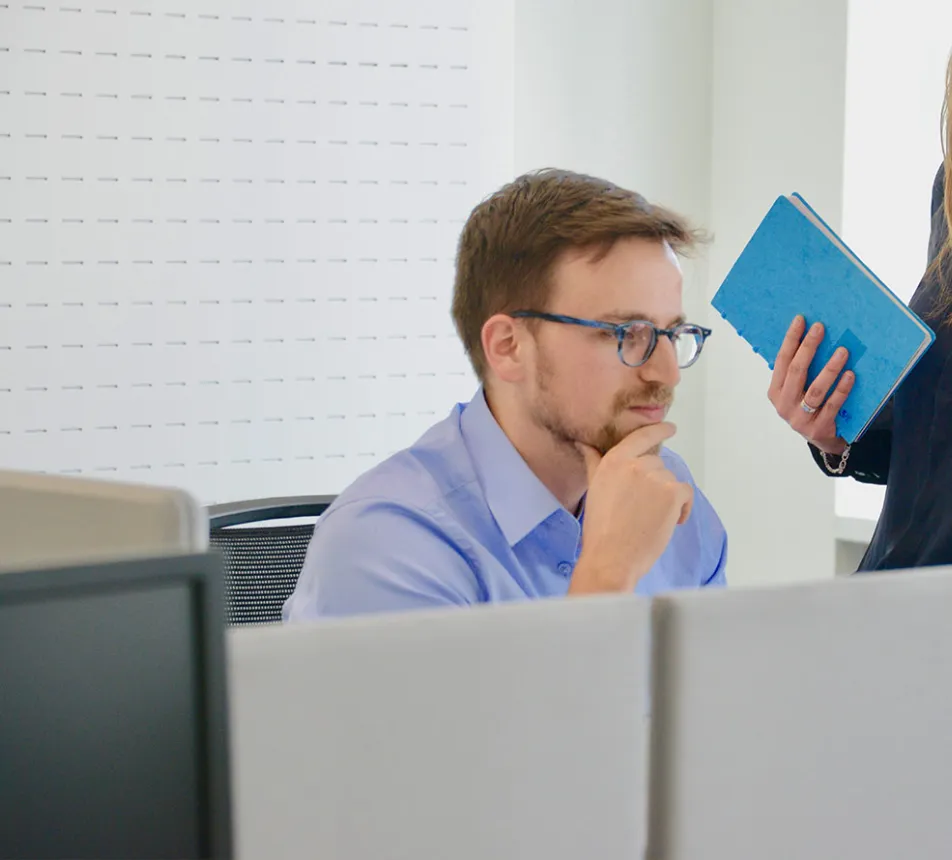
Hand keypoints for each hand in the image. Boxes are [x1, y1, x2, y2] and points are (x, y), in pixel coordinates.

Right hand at [569, 422, 693, 594]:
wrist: (612, 557)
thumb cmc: (600, 527)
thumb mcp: (594, 488)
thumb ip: (594, 463)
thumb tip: (584, 444)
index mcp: (614, 461)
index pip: (641, 437)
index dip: (658, 430)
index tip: (670, 427)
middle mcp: (635, 464)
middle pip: (658, 465)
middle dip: (656, 484)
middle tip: (642, 509)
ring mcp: (655, 478)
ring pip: (671, 481)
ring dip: (668, 498)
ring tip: (651, 519)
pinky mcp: (672, 493)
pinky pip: (686, 493)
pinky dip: (683, 508)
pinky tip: (670, 522)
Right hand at [768, 315, 853, 455]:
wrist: (824, 439)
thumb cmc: (811, 408)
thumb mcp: (797, 391)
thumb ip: (800, 372)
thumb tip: (813, 337)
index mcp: (775, 392)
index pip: (781, 361)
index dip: (790, 340)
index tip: (801, 320)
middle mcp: (783, 405)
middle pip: (796, 372)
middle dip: (808, 347)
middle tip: (820, 328)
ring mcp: (800, 419)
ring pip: (815, 389)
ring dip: (829, 368)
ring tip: (843, 351)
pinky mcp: (818, 428)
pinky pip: (832, 405)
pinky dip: (841, 389)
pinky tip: (850, 375)